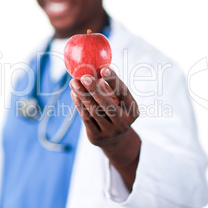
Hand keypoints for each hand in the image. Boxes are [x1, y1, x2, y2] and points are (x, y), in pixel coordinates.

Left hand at [69, 67, 140, 190]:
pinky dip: (79, 105)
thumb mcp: (118, 100)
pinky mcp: (97, 137)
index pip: (124, 94)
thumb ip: (109, 87)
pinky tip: (74, 93)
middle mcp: (123, 122)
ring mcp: (110, 131)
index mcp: (132, 110)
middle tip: (84, 77)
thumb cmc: (116, 111)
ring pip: (94, 111)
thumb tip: (95, 68)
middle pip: (108, 105)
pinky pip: (86, 118)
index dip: (114, 81)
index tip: (104, 68)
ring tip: (74, 82)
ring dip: (82, 95)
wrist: (115, 140)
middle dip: (95, 90)